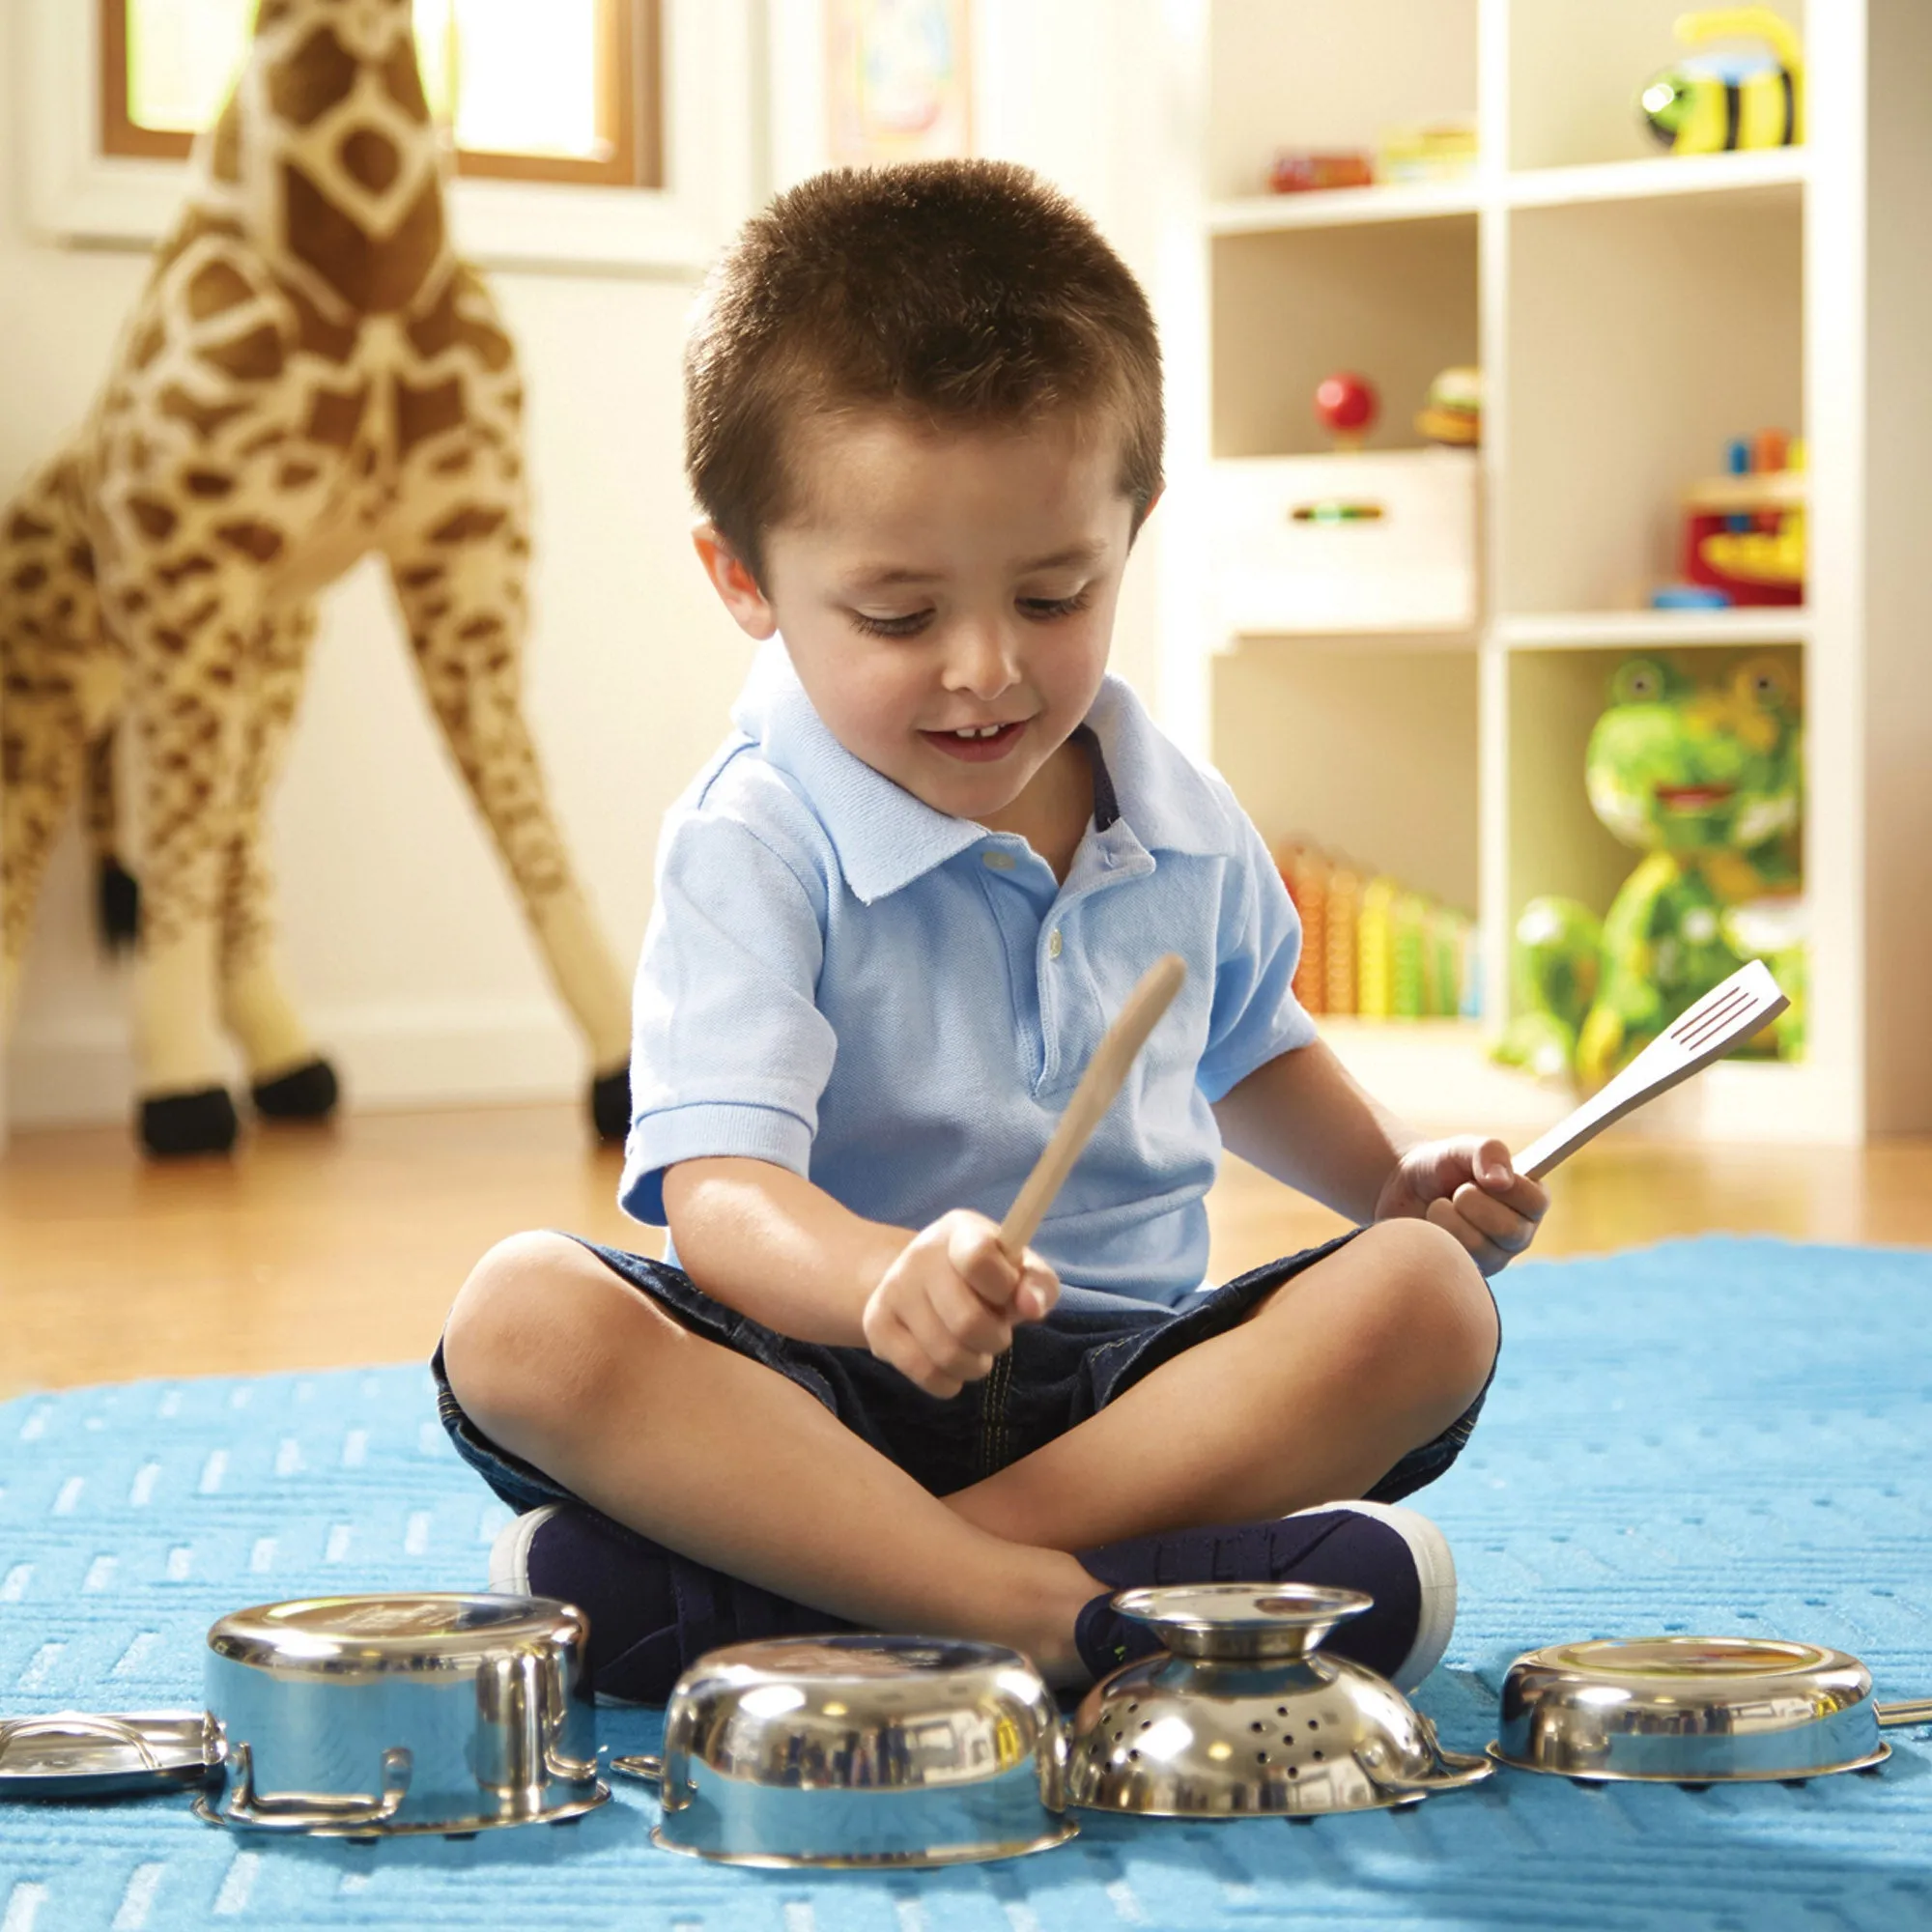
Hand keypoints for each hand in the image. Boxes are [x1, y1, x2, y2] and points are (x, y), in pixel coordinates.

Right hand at [861, 1210, 1059, 1397]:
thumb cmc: (986, 1279)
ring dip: (974, 1365)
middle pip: (967, 1322)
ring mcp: (893, 1289)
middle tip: (996, 1335)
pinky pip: (923, 1373)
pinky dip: (949, 1382)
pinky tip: (951, 1366)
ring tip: (975, 1351)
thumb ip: (1038, 1284)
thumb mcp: (1020, 1271)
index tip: (1007, 1297)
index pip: (978, 1258)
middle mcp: (919, 1254)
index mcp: (961, 1230)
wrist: (922, 1282)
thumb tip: (1032, 1307)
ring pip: (946, 1355)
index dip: (1004, 1289)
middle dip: (995, 1340)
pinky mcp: (876, 1324)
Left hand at [1374, 1136, 1547, 1276]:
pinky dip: (1436, 1235)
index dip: (1508, 1188)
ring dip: (1449, 1218)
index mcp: (1529, 1200)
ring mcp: (1495, 1257)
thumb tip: (1500, 1181)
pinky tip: (1431, 1225)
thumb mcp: (1461, 1148)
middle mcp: (1519, 1232)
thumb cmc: (1440, 1167)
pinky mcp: (1469, 1273)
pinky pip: (1455, 1262)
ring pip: (1480, 1247)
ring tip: (1439, 1204)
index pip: (1536, 1202)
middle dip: (1471, 1202)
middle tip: (1456, 1190)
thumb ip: (1486, 1152)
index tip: (1480, 1176)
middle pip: (1510, 1230)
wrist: (1402, 1191)